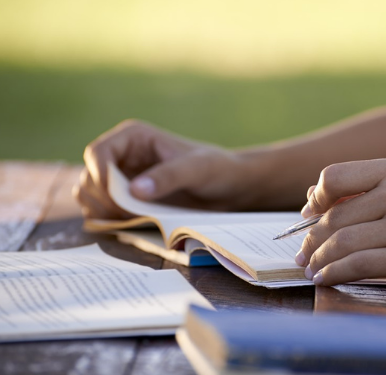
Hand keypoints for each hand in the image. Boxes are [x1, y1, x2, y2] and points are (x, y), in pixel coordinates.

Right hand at [73, 119, 258, 218]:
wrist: (228, 188)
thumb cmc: (216, 169)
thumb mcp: (197, 169)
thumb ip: (168, 177)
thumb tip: (134, 190)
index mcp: (133, 138)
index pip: (97, 153)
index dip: (99, 176)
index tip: (117, 198)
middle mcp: (122, 156)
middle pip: (90, 178)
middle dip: (102, 199)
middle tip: (128, 215)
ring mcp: (122, 179)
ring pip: (90, 196)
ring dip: (102, 212)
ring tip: (131, 220)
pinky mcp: (127, 200)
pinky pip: (103, 212)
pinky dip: (109, 221)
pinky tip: (130, 225)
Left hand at [295, 158, 385, 295]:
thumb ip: (368, 192)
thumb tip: (313, 201)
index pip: (334, 176)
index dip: (315, 199)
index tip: (308, 217)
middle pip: (334, 216)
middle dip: (311, 239)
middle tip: (303, 254)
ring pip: (343, 242)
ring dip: (319, 260)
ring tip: (311, 269)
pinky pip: (359, 266)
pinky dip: (335, 274)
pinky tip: (326, 279)